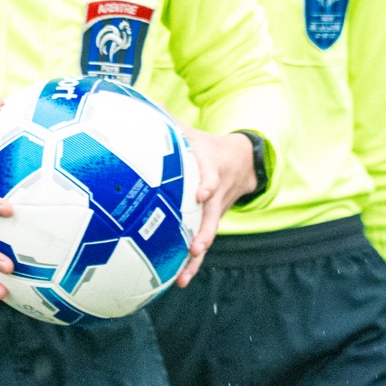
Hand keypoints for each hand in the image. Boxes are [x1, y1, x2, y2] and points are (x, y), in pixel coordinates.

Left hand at [175, 129, 255, 287]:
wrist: (243, 162)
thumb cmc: (206, 146)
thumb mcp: (191, 131)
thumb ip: (168, 122)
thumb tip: (143, 104)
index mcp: (210, 167)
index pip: (211, 175)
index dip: (207, 184)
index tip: (201, 193)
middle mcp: (215, 192)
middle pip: (212, 213)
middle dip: (205, 230)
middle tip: (197, 246)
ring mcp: (215, 210)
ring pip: (208, 234)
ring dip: (198, 253)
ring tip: (186, 273)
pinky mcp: (210, 223)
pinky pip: (202, 243)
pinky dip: (193, 263)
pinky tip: (179, 281)